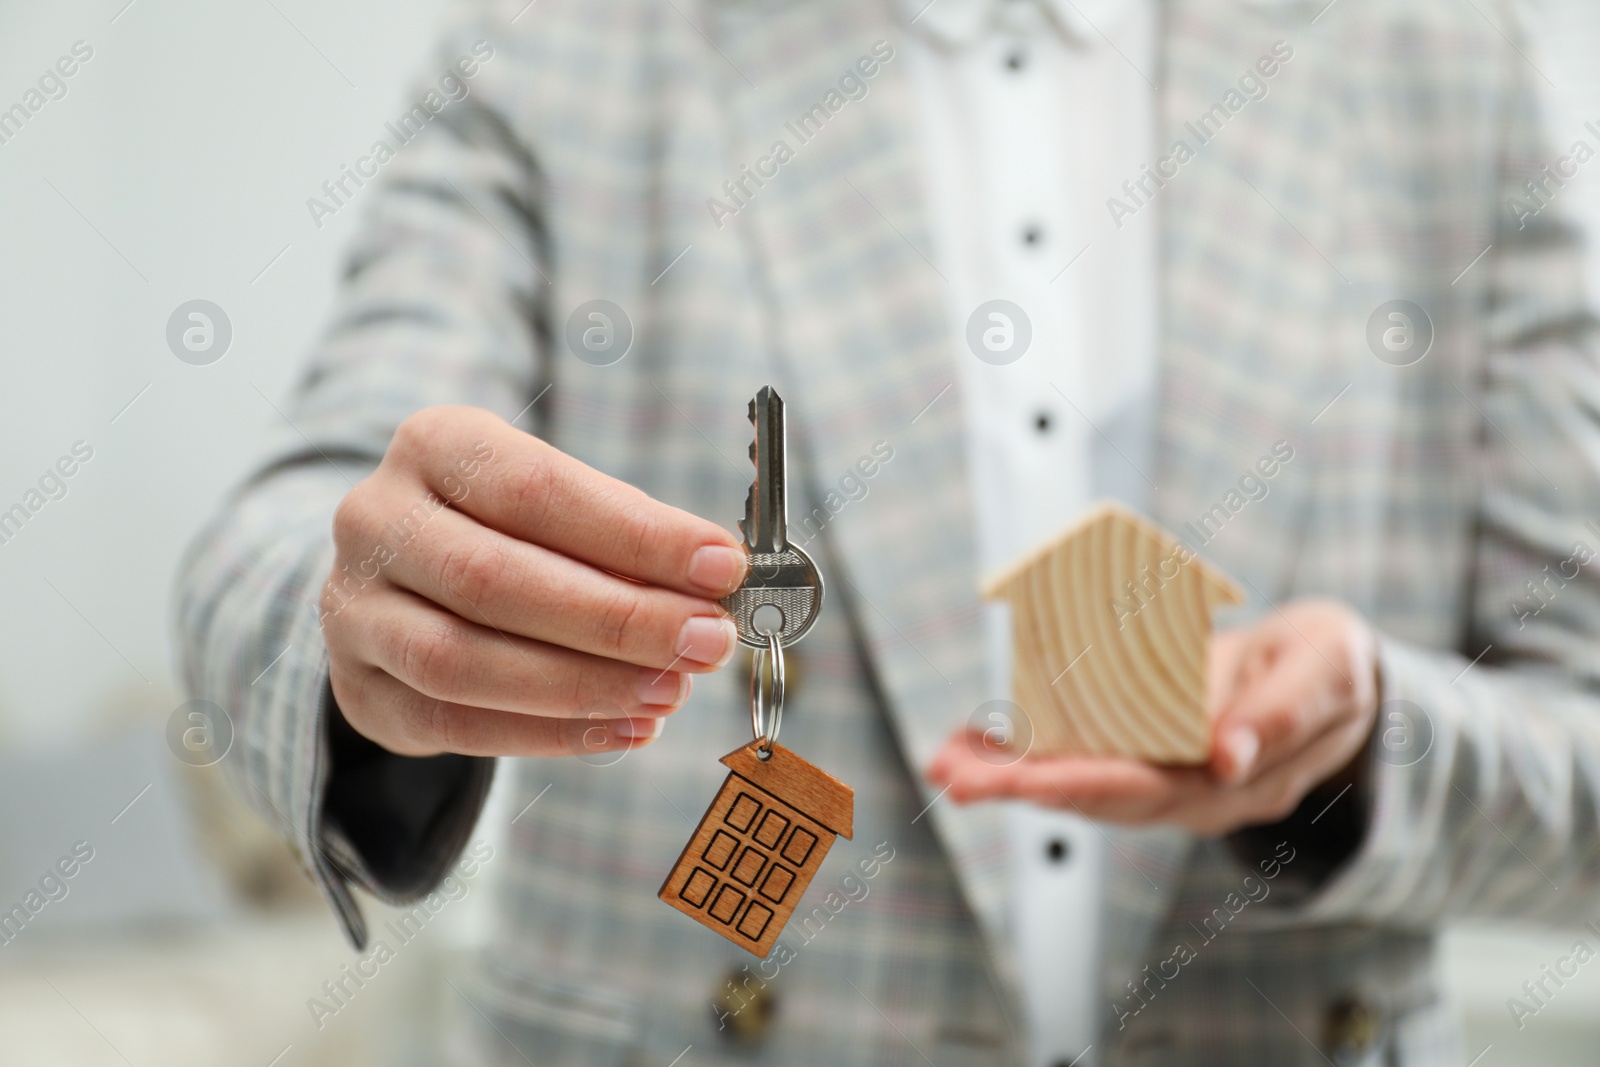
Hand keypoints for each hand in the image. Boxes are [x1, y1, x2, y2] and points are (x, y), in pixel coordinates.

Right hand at [321, 406, 746, 758]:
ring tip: (671, 692)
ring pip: (464, 660)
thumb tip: (715, 585)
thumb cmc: (509, 531)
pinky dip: (548, 735)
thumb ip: (626, 539)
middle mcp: (377, 519)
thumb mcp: (560, 505)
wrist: (399, 580)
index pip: (538, 490)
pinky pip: (454, 723)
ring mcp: (355, 609)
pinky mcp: (360, 687)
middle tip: (707, 642)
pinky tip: (624, 729)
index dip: (637, 535)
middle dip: (620, 619)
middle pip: (496, 579)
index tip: (723, 567)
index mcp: (435, 445)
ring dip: (584, 685)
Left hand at [926, 599, 1379, 835]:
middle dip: (1018, 786)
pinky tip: (972, 739)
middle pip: (1094, 794)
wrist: (1330, 674)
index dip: (1083, 784)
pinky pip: (1076, 750)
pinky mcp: (1142, 747)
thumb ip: (1281, 716)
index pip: (1147, 790)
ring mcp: (1162, 772)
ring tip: (944, 762)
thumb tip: (1225, 757)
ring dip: (1006, 772)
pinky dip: (1022, 746)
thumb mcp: (1326, 675)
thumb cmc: (1331, 668)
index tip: (1025, 783)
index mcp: (1234, 783)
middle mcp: (1187, 791)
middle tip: (951, 774)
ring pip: (1075, 778)